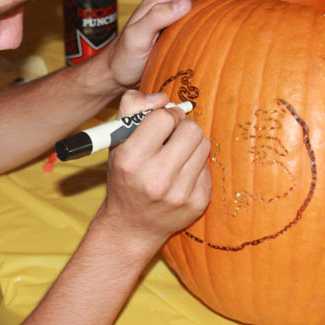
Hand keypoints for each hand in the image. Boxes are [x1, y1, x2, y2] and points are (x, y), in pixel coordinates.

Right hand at [99, 90, 211, 248]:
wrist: (131, 227)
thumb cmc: (124, 176)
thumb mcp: (116, 141)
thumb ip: (132, 106)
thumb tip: (163, 98)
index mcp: (131, 160)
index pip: (164, 118)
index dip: (167, 115)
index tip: (163, 123)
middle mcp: (155, 179)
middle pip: (191, 129)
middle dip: (183, 127)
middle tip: (174, 136)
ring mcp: (179, 193)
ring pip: (204, 145)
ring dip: (192, 144)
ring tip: (177, 154)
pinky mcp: (198, 203)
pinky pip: (208, 166)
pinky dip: (196, 165)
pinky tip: (182, 174)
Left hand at [105, 0, 233, 88]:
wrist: (119, 69)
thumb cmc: (125, 56)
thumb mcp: (137, 38)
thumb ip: (157, 18)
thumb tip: (186, 2)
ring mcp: (176, 4)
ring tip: (234, 2)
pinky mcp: (182, 17)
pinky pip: (203, 0)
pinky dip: (218, 1)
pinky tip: (225, 14)